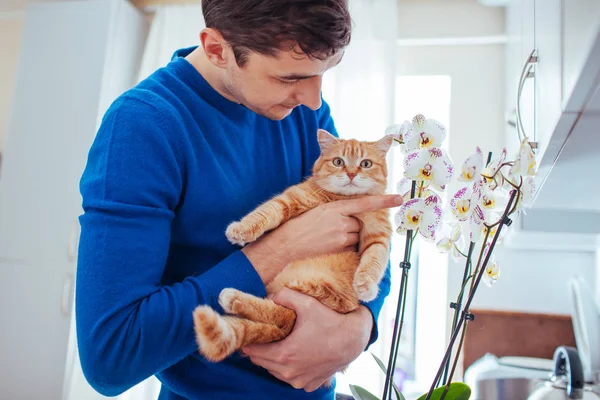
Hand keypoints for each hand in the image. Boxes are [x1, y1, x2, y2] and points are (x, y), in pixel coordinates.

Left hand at [241, 288, 372, 391]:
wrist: (354, 339)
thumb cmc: (331, 321)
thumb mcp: (306, 303)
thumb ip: (283, 296)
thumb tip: (269, 297)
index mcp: (284, 355)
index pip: (252, 352)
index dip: (250, 341)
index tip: (252, 332)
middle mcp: (289, 372)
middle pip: (260, 362)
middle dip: (260, 349)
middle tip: (266, 335)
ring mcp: (299, 381)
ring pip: (274, 371)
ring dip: (274, 359)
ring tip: (282, 343)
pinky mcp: (309, 385)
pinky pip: (290, 378)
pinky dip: (289, 368)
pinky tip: (296, 354)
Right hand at [243, 194, 402, 283]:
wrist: (288, 242)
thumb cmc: (300, 225)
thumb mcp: (317, 210)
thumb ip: (335, 210)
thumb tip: (347, 215)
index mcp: (335, 206)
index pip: (364, 202)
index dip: (383, 201)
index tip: (399, 198)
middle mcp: (342, 219)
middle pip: (359, 222)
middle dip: (352, 225)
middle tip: (332, 228)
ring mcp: (342, 234)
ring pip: (356, 234)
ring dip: (348, 236)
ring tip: (327, 236)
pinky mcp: (339, 246)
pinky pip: (350, 246)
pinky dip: (343, 245)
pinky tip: (328, 244)